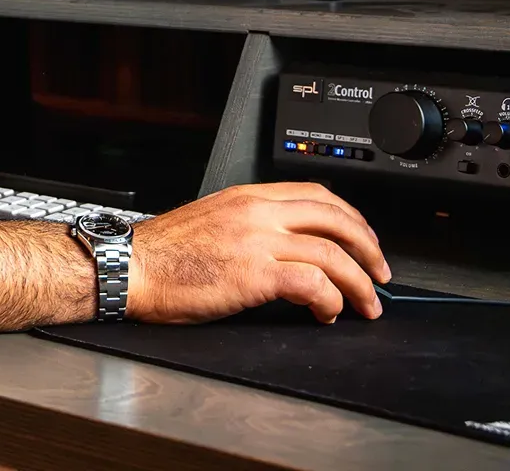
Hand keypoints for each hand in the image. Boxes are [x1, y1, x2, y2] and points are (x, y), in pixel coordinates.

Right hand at [126, 181, 391, 324]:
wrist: (128, 269)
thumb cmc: (161, 256)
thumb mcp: (210, 222)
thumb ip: (248, 226)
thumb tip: (284, 249)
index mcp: (245, 197)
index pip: (316, 195)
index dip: (351, 219)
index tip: (362, 240)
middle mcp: (255, 212)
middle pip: (335, 219)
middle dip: (369, 248)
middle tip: (381, 273)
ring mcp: (255, 241)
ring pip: (333, 253)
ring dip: (360, 284)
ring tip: (366, 305)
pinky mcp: (253, 274)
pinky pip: (313, 284)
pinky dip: (330, 301)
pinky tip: (327, 314)